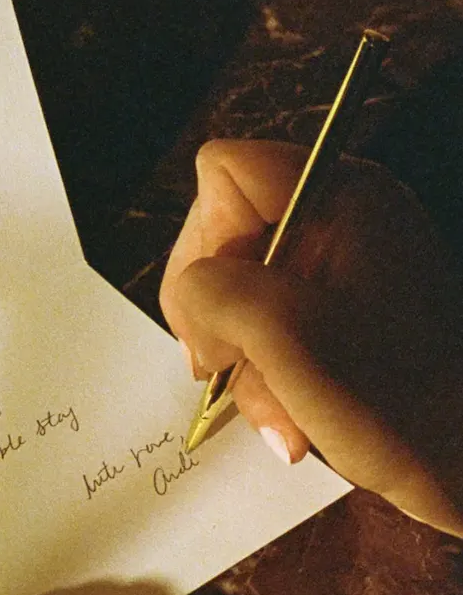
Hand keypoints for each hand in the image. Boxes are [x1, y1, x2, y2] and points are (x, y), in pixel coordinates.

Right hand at [160, 139, 462, 534]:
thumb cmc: (402, 404)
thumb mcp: (285, 335)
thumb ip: (210, 291)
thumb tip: (192, 305)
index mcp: (343, 194)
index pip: (223, 174)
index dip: (206, 241)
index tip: (227, 312)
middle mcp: (342, 217)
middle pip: (222, 239)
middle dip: (219, 318)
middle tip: (239, 370)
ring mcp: (343, 268)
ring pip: (237, 297)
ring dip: (245, 367)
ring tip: (286, 417)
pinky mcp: (342, 317)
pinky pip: (267, 333)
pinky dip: (267, 380)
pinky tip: (296, 420)